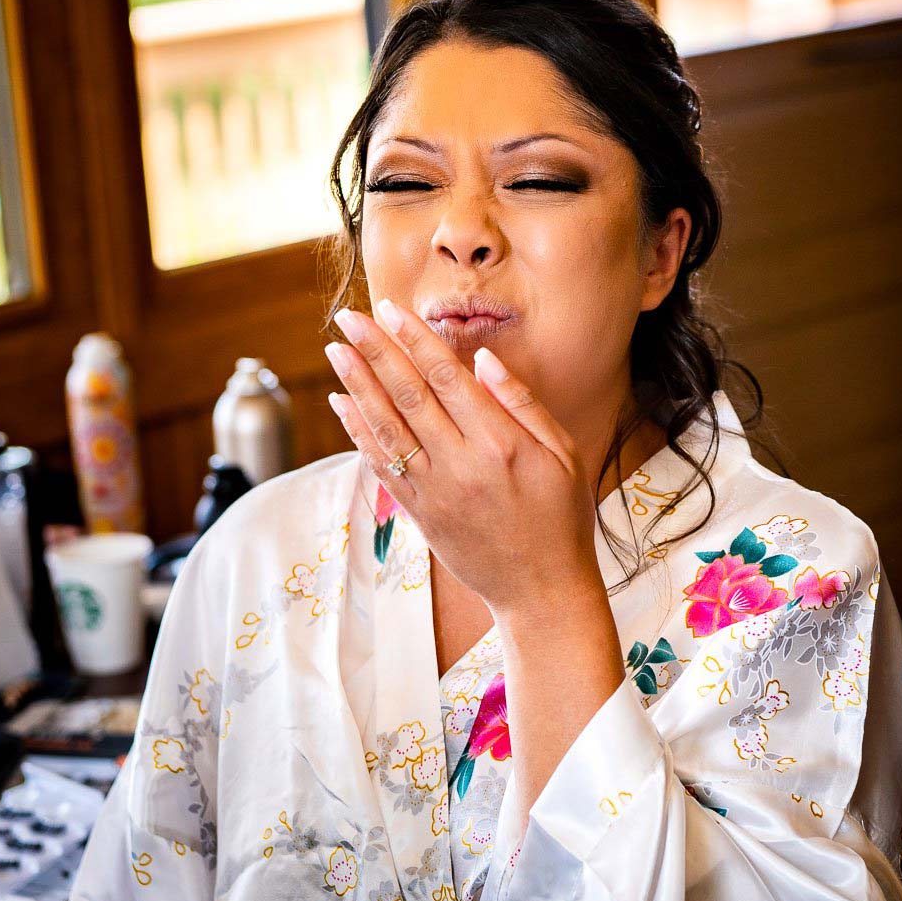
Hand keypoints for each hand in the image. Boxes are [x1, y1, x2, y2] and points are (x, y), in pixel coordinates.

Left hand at [324, 301, 602, 621]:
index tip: (391, 308)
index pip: (446, 377)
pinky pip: (381, 465)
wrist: (542, 592)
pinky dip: (358, 432)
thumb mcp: (563, 454)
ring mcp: (435, 491)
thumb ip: (523, 404)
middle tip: (349, 318)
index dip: (414, 339)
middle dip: (375, 351)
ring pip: (386, 428)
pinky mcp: (419, 513)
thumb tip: (482, 360)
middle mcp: (461, 464)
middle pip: (408, 395)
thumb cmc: (562, 518)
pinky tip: (343, 404)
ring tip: (337, 351)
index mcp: (501, 443)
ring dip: (357, 386)